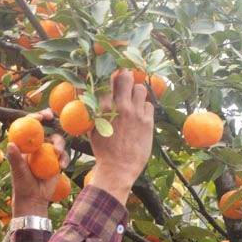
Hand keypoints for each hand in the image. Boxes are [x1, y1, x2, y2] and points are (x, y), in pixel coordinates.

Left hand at [7, 109, 68, 216]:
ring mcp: (48, 153)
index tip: (40, 117)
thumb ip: (15, 158)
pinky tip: (62, 166)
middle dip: (50, 120)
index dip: (34, 117)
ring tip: (58, 153)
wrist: (34, 198)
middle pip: (45, 128)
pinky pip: (64, 155)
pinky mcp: (57, 161)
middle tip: (51, 117)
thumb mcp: (18, 171)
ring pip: (57, 140)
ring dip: (59, 143)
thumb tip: (10, 144)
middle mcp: (37, 146)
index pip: (29, 127)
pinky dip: (64, 158)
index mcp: (25, 145)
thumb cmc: (22, 184)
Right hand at [87, 70, 154, 205]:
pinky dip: (145, 107)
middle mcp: (120, 107)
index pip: (107, 80)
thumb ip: (94, 112)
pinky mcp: (147, 122)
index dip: (109, 73)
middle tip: (125, 79)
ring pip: (141, 88)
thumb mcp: (92, 130)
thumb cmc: (103, 151)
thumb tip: (92, 98)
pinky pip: (149, 105)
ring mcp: (135, 113)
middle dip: (125, 75)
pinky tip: (140, 115)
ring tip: (134, 99)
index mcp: (103, 108)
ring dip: (137, 91)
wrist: (118, 169)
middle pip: (125, 77)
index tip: (111, 72)